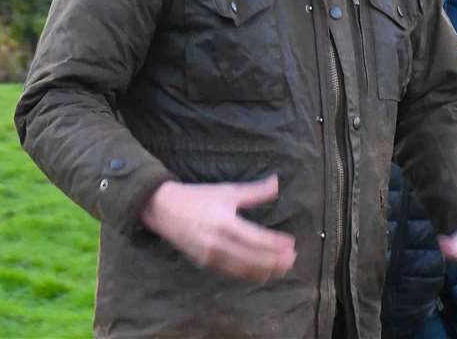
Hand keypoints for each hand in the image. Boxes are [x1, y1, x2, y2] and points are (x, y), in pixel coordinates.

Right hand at [139, 175, 296, 283]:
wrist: (163, 209)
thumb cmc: (197, 197)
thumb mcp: (226, 190)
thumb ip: (254, 191)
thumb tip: (277, 182)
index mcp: (225, 221)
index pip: (256, 238)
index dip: (276, 244)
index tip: (292, 244)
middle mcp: (218, 242)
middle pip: (253, 258)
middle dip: (275, 261)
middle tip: (292, 259)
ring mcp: (211, 256)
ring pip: (244, 270)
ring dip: (265, 271)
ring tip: (282, 268)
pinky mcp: (205, 264)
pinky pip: (232, 272)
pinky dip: (249, 274)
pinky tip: (261, 273)